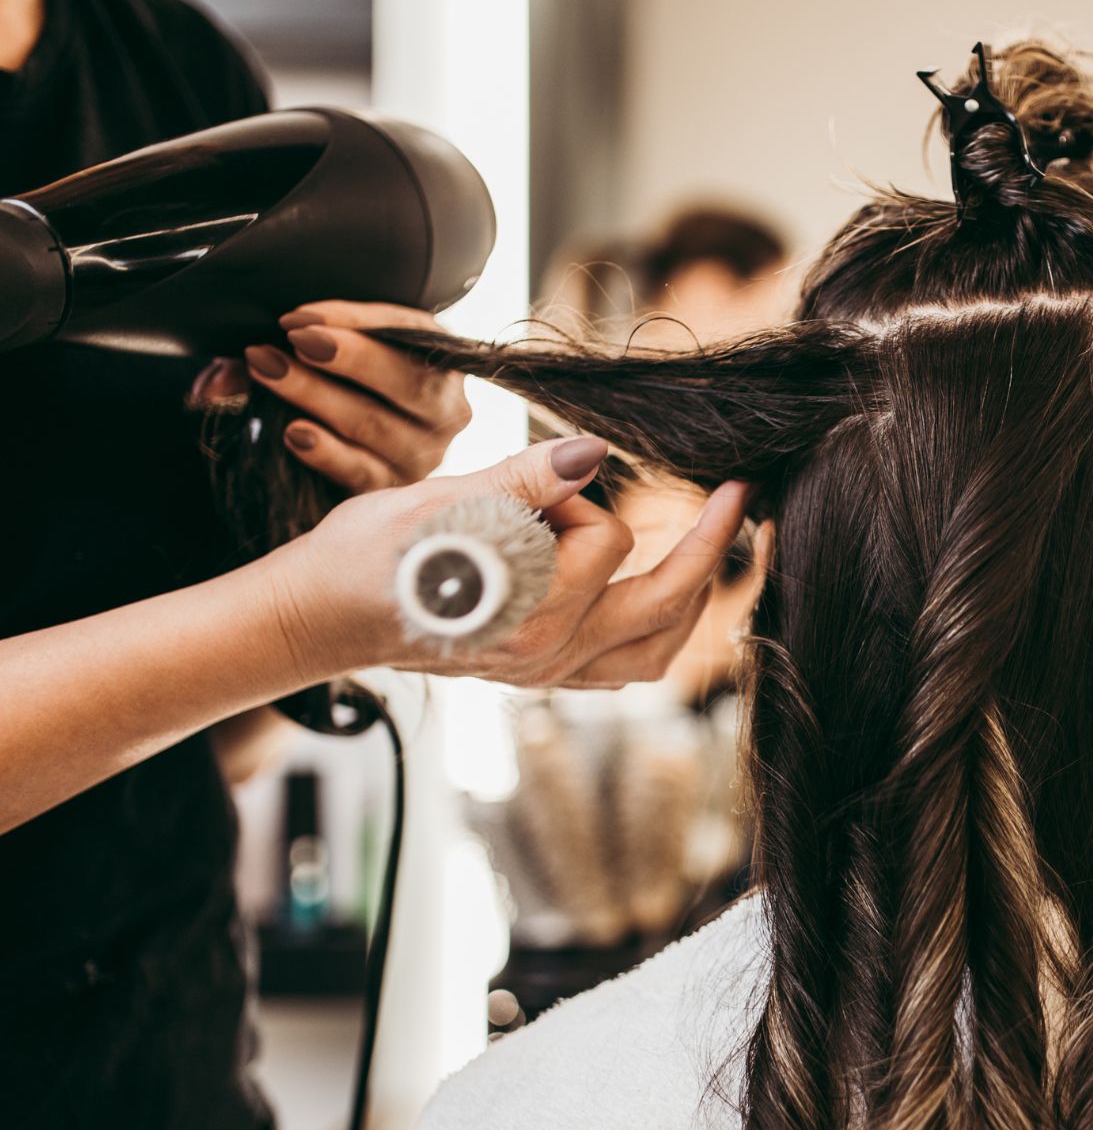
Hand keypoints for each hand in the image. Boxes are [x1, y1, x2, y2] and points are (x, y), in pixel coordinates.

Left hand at [194, 302, 473, 491]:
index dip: (356, 321)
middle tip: (296, 339)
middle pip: (407, 381)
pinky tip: (292, 433)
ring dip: (317, 395)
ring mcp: (424, 454)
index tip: (300, 316)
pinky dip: (325, 451)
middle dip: (349, 356)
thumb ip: (284, 353)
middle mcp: (446, 411)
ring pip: (374, 423)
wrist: (368, 455)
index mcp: (441, 363)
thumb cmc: (352, 391)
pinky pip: (360, 471)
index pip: (408, 332)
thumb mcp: (332, 359)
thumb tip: (213, 381)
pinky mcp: (393, 490)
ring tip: (268, 370)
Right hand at [266, 435, 755, 689]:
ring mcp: (546, 673)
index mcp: (524, 614)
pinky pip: (626, 664)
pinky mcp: (540, 674)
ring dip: (691, 594)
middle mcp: (545, 656)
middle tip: (741, 495)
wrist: (315, 618)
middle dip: (710, 547)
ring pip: (656, 648)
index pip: (606, 541)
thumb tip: (591, 455)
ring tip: (714, 541)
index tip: (541, 482)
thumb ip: (521, 479)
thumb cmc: (363, 556)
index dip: (579, 496)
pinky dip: (657, 625)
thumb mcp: (437, 500)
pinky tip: (665, 587)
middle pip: (665, 608)